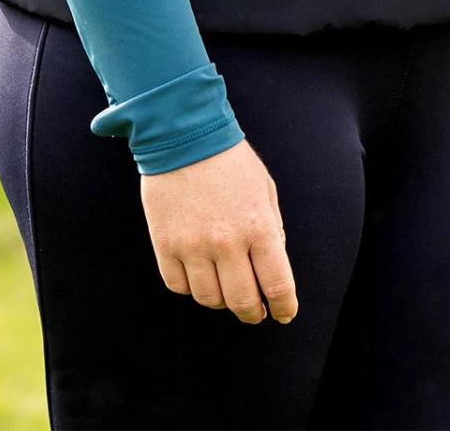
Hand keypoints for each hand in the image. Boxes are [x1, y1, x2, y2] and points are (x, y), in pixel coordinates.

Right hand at [141, 138, 297, 324]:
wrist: (183, 134)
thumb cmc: (229, 160)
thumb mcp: (264, 188)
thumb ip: (273, 229)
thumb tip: (273, 268)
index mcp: (257, 226)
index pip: (277, 285)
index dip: (284, 307)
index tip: (284, 313)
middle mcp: (226, 242)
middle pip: (242, 301)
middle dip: (253, 313)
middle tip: (256, 311)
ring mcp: (193, 246)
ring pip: (209, 299)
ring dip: (221, 300)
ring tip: (225, 286)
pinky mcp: (164, 245)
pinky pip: (179, 287)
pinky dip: (191, 287)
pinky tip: (198, 273)